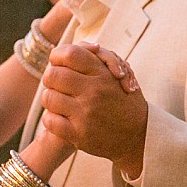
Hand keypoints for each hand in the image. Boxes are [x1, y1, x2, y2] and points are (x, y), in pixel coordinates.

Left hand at [39, 42, 145, 177]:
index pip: (70, 54)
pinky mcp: (79, 134)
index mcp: (102, 74)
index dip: (58, 57)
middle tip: (56, 84)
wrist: (139, 136)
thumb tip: (72, 51)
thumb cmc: (123, 100)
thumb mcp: (118, 74)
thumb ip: (96, 59)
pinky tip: (60, 118)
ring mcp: (86, 114)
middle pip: (53, 75)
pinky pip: (50, 120)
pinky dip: (50, 118)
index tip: (58, 64)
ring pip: (48, 97)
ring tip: (57, 101)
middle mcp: (94, 92)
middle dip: (50, 78)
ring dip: (49, 98)